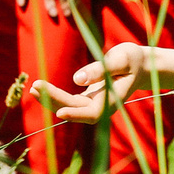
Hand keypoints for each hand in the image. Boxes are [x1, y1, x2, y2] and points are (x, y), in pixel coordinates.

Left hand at [32, 43, 147, 125]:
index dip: (76, 114)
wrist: (140, 65)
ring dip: (50, 99)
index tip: (59, 112)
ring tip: (32, 88)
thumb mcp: (121, 59)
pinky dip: (54, 96)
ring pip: (69, 107)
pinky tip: (39, 88)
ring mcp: (94, 104)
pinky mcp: (88, 99)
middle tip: (35, 86)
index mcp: (113, 99)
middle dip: (54, 100)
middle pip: (75, 109)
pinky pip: (68, 102)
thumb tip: (77, 79)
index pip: (92, 113)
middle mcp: (102, 106)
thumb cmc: (132, 59)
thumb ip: (101, 69)